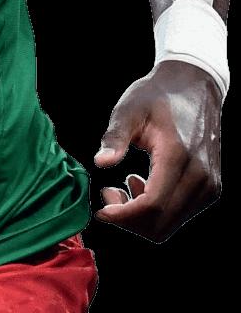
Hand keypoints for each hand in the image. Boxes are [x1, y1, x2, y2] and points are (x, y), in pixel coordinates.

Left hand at [93, 58, 222, 241]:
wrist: (194, 88)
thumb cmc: (157, 96)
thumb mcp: (129, 109)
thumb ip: (115, 137)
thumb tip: (101, 163)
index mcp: (178, 156)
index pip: (152, 206)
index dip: (123, 216)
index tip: (100, 210)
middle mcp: (200, 177)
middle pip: (162, 224)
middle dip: (129, 220)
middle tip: (108, 194)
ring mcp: (209, 186)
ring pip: (171, 224)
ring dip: (141, 216)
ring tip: (124, 185)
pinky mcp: (211, 189)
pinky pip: (180, 214)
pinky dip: (157, 210)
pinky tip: (142, 184)